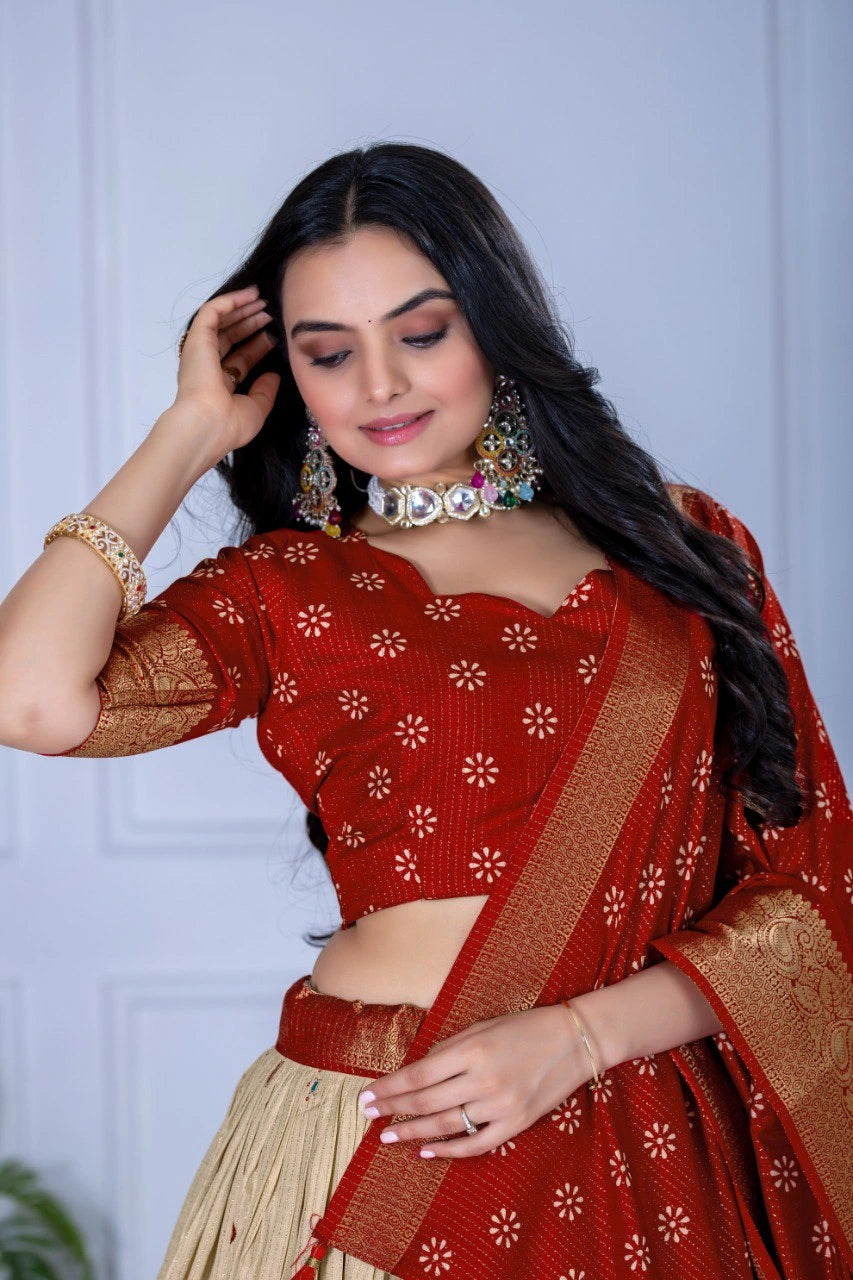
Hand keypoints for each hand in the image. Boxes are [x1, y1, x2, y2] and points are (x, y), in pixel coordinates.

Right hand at [170, 284, 280, 460]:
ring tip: (262, 299)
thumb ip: (265, 391)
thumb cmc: (230, 424)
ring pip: (221, 321)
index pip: (239, 358)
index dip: (256, 346)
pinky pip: (212, 311)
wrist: (208, 424)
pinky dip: (230, 300)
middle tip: (269, 312)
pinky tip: (249, 294)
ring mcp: (200, 351)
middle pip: (230, 337)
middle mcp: (207, 366)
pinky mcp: (197, 338)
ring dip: (241, 308)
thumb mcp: (256, 409)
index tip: (274, 336)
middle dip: (250, 323)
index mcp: (218, 384)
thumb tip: (273, 375)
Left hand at [356, 1004, 597, 1158]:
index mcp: (472, 1049)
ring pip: (445, 1125)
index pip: (418, 1074)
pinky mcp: (516, 1124)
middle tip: (368, 1115)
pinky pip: (475, 1144)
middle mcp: (483, 1079)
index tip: (366, 1095)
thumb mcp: (482, 1026)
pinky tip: (425, 1152)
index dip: (388, 1087)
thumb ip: (449, 1049)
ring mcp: (500, 1105)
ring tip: (387, 1137)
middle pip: (425, 1101)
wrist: (574, 1041)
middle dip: (392, 1109)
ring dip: (411, 1132)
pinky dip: (447, 1151)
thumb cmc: (524, 1027)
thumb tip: (416, 1071)